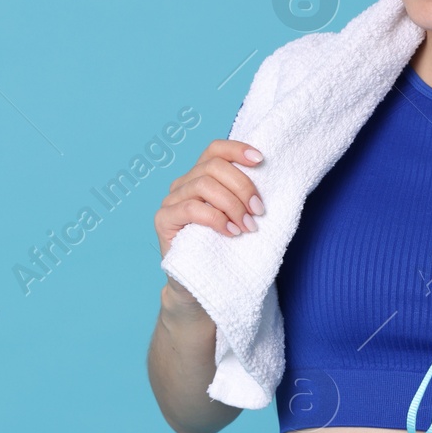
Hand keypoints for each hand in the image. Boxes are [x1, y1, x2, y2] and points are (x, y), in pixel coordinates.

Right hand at [153, 139, 265, 258]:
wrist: (197, 283)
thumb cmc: (221, 247)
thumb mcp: (236, 216)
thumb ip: (242, 196)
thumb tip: (268, 179)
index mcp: (200, 176)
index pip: (215, 149)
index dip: (237, 149)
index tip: (260, 160)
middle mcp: (183, 184)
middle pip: (213, 166)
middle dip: (242, 186)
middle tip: (258, 212)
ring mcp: (171, 200)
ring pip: (204, 184)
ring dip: (232, 204)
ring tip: (247, 226)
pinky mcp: (163, 219)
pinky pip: (191, 208)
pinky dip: (216, 218)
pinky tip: (230, 233)